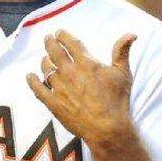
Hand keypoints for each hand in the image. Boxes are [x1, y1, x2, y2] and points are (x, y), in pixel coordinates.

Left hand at [26, 30, 135, 144]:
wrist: (107, 128)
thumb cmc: (117, 101)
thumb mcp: (123, 73)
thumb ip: (122, 51)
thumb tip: (131, 34)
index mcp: (86, 63)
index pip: (70, 43)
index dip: (63, 36)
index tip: (59, 32)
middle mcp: (70, 72)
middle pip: (55, 52)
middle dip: (50, 43)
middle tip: (47, 39)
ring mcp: (60, 87)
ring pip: (46, 69)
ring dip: (44, 61)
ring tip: (44, 59)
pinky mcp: (53, 103)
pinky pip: (38, 89)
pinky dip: (32, 81)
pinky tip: (30, 76)